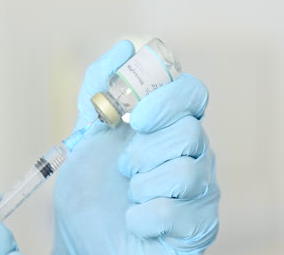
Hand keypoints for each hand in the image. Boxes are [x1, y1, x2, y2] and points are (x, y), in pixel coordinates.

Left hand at [53, 41, 218, 253]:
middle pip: (191, 131)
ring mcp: (201, 192)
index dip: (169, 98)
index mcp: (170, 129)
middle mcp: (194, 155)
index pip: (193, 93)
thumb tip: (123, 48)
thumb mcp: (87, 136)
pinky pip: (177, 212)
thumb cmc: (90, 189)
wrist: (82, 239)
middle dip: (143, 151)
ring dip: (141, 185)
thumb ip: (100, 93)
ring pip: (186, 171)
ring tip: (129, 196)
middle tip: (123, 168)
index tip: (137, 117)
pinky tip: (135, 221)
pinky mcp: (198, 228)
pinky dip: (143, 217)